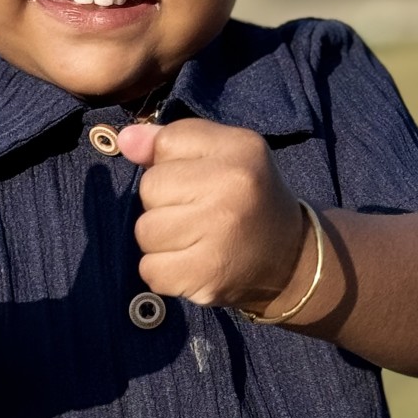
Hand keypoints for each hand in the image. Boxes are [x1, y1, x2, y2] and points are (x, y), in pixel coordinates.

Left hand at [117, 118, 306, 310]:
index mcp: (239, 149)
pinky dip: (164, 271)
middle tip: (199, 214)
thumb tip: (125, 141)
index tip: (200, 180)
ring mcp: (219, 235)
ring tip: (195, 240)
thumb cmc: (248, 199)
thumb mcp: (224, 155)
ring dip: (161, 240)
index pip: (166, 142)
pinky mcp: (205, 276)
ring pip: (145, 231)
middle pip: (150, 188)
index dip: (172, 163)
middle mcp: (232, 188)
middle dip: (164, 203)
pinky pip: (150, 269)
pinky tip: (192, 265)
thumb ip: (173, 141)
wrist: (292, 259)